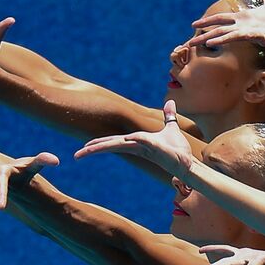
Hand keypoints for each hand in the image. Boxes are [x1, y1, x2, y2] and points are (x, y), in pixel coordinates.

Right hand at [74, 100, 194, 171]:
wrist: (188, 162)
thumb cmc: (178, 149)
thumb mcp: (171, 128)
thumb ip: (168, 116)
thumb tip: (170, 103)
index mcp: (137, 141)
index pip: (115, 141)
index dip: (101, 142)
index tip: (87, 144)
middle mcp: (136, 145)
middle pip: (111, 144)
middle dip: (93, 148)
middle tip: (76, 155)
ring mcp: (141, 147)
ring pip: (115, 145)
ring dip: (97, 148)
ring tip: (80, 154)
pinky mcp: (149, 148)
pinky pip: (133, 141)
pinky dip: (123, 141)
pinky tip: (110, 142)